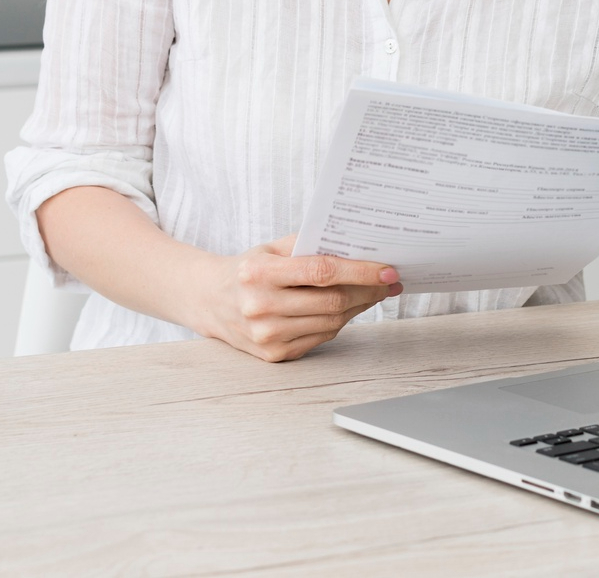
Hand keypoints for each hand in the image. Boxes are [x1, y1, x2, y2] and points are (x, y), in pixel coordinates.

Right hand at [191, 234, 399, 362]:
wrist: (210, 301)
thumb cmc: (248, 269)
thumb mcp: (271, 248)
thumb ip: (308, 244)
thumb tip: (357, 247)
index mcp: (259, 273)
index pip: (321, 272)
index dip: (360, 271)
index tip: (388, 270)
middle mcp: (260, 307)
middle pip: (332, 301)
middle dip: (368, 290)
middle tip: (388, 281)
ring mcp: (267, 336)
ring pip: (331, 322)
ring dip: (359, 307)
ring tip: (372, 292)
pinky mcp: (274, 355)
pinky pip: (321, 337)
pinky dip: (339, 322)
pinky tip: (347, 308)